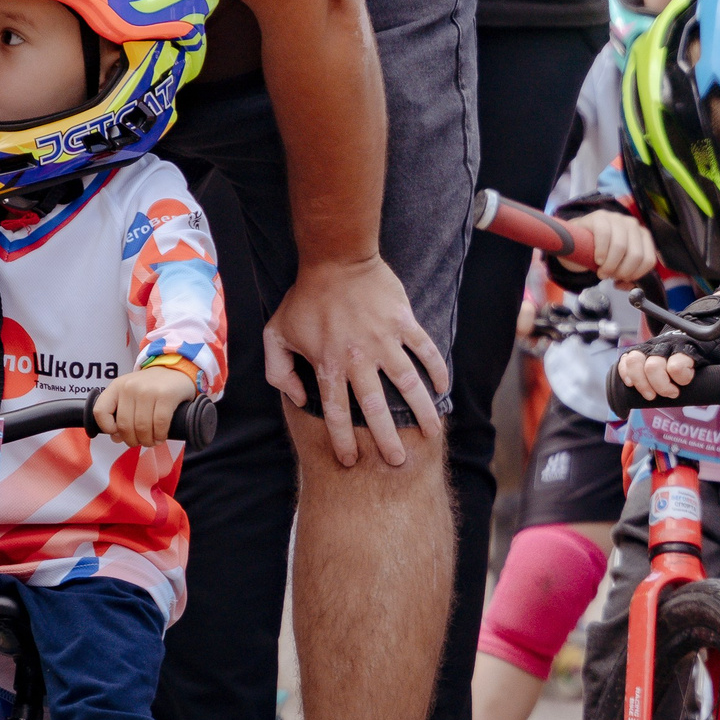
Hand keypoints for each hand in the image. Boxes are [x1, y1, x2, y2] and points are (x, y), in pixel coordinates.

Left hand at [92, 364, 196, 449]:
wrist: (176, 370)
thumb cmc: (152, 385)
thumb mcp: (130, 393)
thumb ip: (121, 413)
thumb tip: (116, 438)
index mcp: (117, 386)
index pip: (100, 411)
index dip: (107, 428)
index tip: (118, 433)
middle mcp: (130, 387)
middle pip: (124, 424)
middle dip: (132, 440)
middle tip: (139, 442)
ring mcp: (148, 391)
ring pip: (142, 427)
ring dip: (147, 440)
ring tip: (151, 441)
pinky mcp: (166, 396)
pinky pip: (159, 423)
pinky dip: (160, 435)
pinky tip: (161, 436)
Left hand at [265, 256, 447, 468]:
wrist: (335, 259)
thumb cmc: (304, 299)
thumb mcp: (276, 335)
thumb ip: (279, 372)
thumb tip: (298, 398)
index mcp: (328, 365)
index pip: (335, 413)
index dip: (343, 441)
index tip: (351, 461)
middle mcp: (359, 359)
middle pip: (376, 408)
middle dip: (387, 439)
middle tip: (398, 461)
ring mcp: (385, 341)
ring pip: (409, 384)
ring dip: (422, 411)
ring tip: (432, 432)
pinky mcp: (404, 323)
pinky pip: (426, 351)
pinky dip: (437, 370)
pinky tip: (443, 387)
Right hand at [561, 209, 657, 284]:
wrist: (577, 240)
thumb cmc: (601, 253)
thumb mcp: (617, 264)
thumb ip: (627, 276)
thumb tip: (629, 285)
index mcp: (643, 236)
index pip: (648, 260)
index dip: (635, 275)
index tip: (622, 279)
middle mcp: (633, 225)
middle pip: (636, 255)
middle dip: (622, 271)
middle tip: (610, 276)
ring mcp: (617, 218)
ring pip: (621, 247)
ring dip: (610, 265)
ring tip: (601, 271)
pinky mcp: (599, 217)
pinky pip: (604, 236)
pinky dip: (601, 252)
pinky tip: (598, 259)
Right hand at [614, 291, 719, 402]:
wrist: (702, 321)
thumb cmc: (713, 345)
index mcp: (689, 348)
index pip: (679, 364)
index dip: (680, 376)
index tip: (685, 382)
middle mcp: (668, 346)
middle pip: (653, 366)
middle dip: (659, 385)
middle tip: (670, 393)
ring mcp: (653, 347)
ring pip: (635, 361)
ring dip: (640, 381)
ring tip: (650, 393)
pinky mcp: (643, 349)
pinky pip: (626, 359)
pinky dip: (625, 372)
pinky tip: (633, 384)